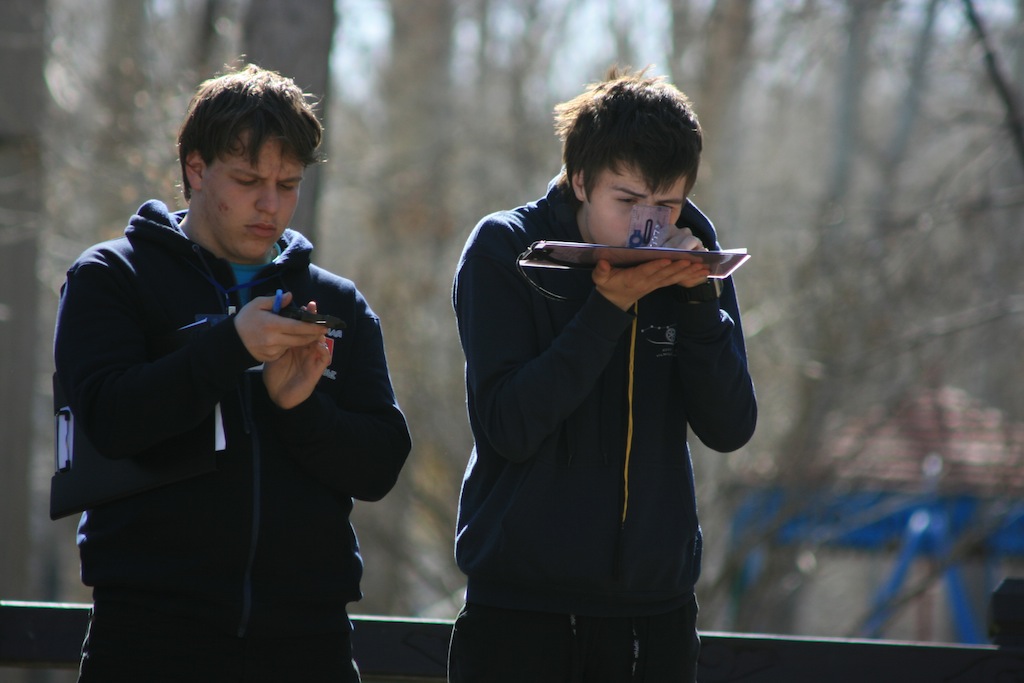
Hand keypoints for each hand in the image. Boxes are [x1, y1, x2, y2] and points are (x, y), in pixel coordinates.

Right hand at [234, 293, 332, 407]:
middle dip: (313, 335)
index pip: (298, 327)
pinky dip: (290, 344)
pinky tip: (288, 338)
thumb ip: (275, 300)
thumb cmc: (245, 319)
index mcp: (272, 324)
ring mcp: (273, 350)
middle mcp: (274, 339)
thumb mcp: (257, 304)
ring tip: (307, 331)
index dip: (313, 327)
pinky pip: (285, 350)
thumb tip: (290, 296)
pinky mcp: (271, 358)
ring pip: (294, 345)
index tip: (324, 325)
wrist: (232, 341)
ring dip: (302, 339)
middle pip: (300, 339)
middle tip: (323, 329)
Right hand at [593, 225, 711, 309]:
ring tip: (702, 267)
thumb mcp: (600, 279)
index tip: (667, 259)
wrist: (615, 301)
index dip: (657, 265)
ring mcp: (654, 283)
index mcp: (633, 278)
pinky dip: (688, 275)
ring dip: (688, 272)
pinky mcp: (659, 284)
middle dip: (679, 267)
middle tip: (692, 261)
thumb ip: (601, 271)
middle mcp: (647, 281)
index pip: (646, 271)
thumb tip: (602, 263)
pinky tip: (701, 272)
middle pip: (665, 274)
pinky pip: (675, 279)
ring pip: (673, 277)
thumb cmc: (608, 285)